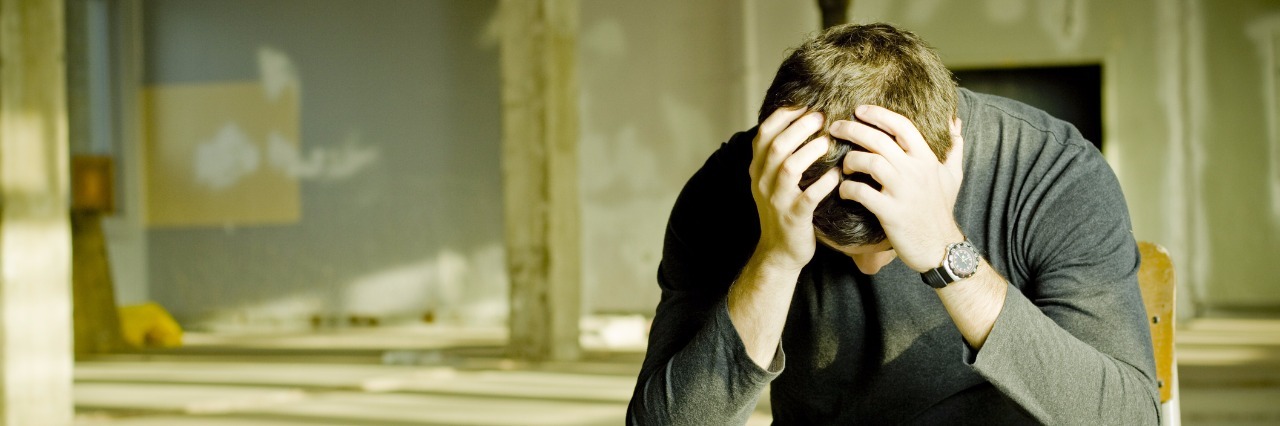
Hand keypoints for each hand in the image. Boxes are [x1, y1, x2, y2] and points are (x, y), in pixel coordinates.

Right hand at [749, 108, 840, 272]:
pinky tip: (838, 174)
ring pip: (789, 167)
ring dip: (810, 151)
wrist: (779, 252)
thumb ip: (779, 156)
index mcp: (757, 169)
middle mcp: (763, 182)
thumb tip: (799, 120)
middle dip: (800, 127)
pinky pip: (809, 196)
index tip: (804, 105)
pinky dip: (825, 183)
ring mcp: (777, 200)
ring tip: (828, 142)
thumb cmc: (782, 210)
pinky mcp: (794, 217)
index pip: (764, 134)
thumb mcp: (772, 181)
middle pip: (777, 145)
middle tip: (821, 117)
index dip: (783, 116)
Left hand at [829, 105, 964, 272]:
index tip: (859, 110)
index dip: (878, 114)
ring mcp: (902, 191)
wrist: (940, 247)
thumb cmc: (941, 209)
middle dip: (852, 129)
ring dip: (850, 160)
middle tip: (835, 127)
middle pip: (878, 139)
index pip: (902, 126)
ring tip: (844, 166)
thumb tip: (954, 120)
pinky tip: (844, 191)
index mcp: (926, 159)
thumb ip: (953, 146)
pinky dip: (848, 189)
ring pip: (868, 162)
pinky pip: (862, 192)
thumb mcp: (952, 175)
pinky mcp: (890, 212)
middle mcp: (915, 170)